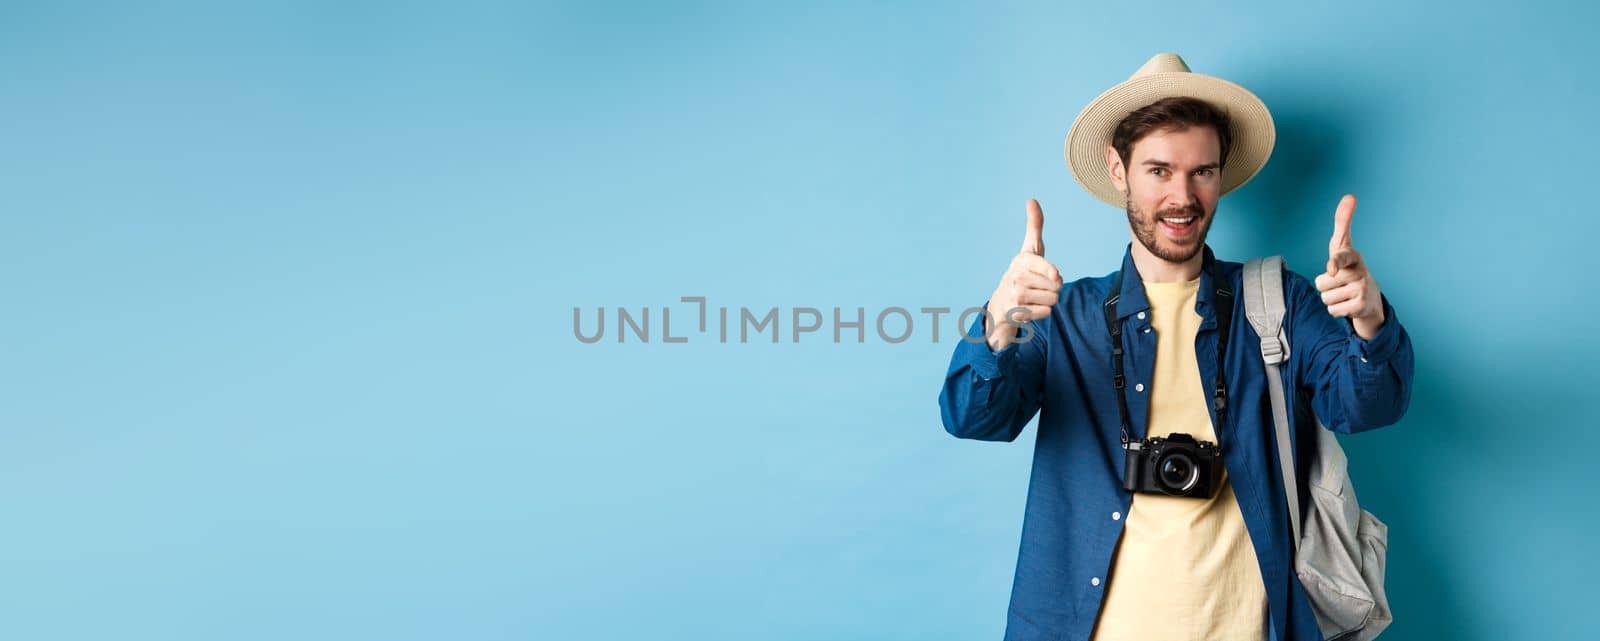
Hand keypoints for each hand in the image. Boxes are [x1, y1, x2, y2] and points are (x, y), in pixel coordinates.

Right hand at [985, 199, 1063, 350]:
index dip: (1054, 274)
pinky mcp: (1016, 312)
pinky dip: (1042, 312)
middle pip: (1057, 286)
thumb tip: (1032, 200)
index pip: (1050, 270)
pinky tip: (1029, 307)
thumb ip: (1034, 225)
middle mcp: (1017, 277)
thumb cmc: (1023, 271)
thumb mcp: (1030, 249)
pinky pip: (1046, 313)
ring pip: (1053, 300)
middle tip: (1039, 286)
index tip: (1054, 275)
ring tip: (1034, 296)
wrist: (1001, 302)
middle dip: (1053, 288)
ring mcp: (1016, 296)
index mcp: (1023, 260)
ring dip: (1048, 300)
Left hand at [1314, 194, 1385, 339]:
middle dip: (1325, 286)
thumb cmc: (1350, 268)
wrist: (1370, 299)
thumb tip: (1350, 195)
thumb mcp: (1343, 246)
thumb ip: (1343, 222)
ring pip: (1325, 297)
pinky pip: (1332, 310)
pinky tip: (1348, 304)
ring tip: (1344, 293)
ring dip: (1330, 298)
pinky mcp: (1361, 306)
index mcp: (1353, 256)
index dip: (1334, 263)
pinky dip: (1336, 310)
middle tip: (1340, 283)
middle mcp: (1360, 272)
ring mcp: (1362, 289)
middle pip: (1321, 282)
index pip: (1340, 257)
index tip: (1331, 268)